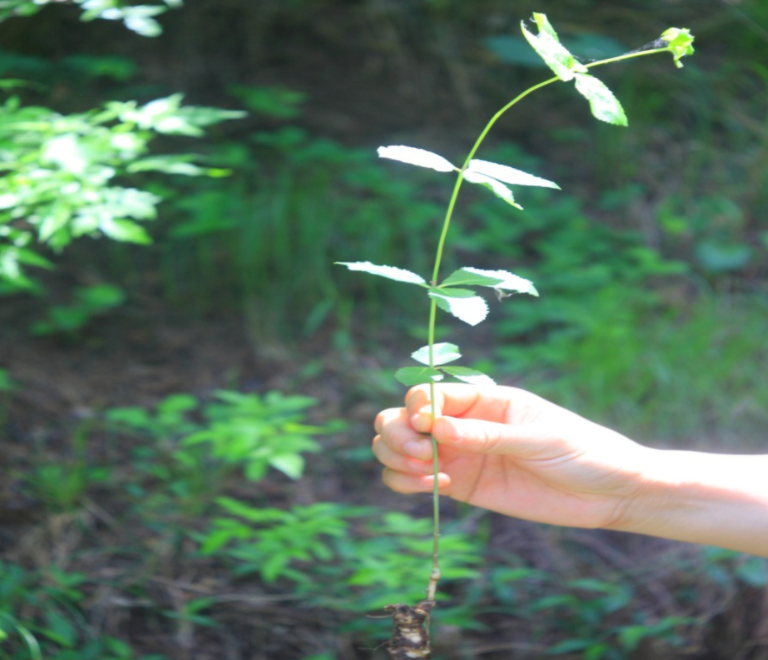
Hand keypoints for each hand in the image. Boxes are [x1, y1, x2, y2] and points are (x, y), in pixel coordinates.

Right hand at [373, 384, 647, 529]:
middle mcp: (464, 424)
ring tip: (428, 475)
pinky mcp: (460, 486)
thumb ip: (488, 436)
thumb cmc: (582, 452)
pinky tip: (436, 488)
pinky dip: (406, 483)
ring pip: (399, 447)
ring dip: (397, 458)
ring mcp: (459, 455)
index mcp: (485, 399)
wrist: (608, 493)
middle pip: (401, 417)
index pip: (430, 393)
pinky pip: (414, 480)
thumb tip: (436, 428)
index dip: (417, 408)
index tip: (426, 428)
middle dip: (399, 434)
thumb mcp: (539, 439)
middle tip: (423, 456)